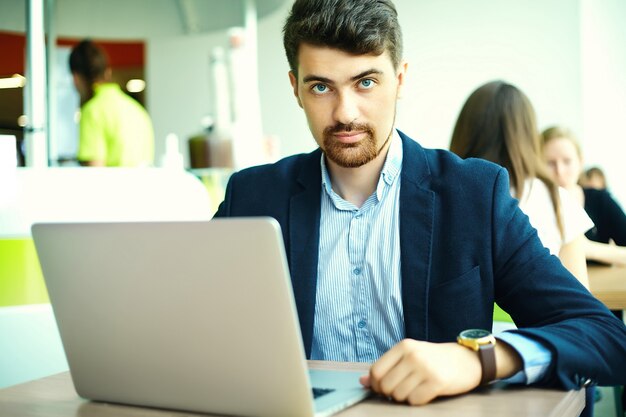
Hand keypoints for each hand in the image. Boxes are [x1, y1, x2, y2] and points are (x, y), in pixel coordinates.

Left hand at [359, 339, 481, 404]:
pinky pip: (414, 401)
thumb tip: (362, 382)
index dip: (376, 385)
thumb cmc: (433, 359)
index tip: (384, 388)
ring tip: (415, 389)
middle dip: (390, 394)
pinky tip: (425, 392)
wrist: (466, 360)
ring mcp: (425, 368)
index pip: (375, 371)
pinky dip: (417, 401)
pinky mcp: (437, 382)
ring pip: (398, 395)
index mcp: (403, 346)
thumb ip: (386, 367)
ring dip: (405, 397)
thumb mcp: (409, 357)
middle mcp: (412, 355)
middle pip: (385, 386)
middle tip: (402, 390)